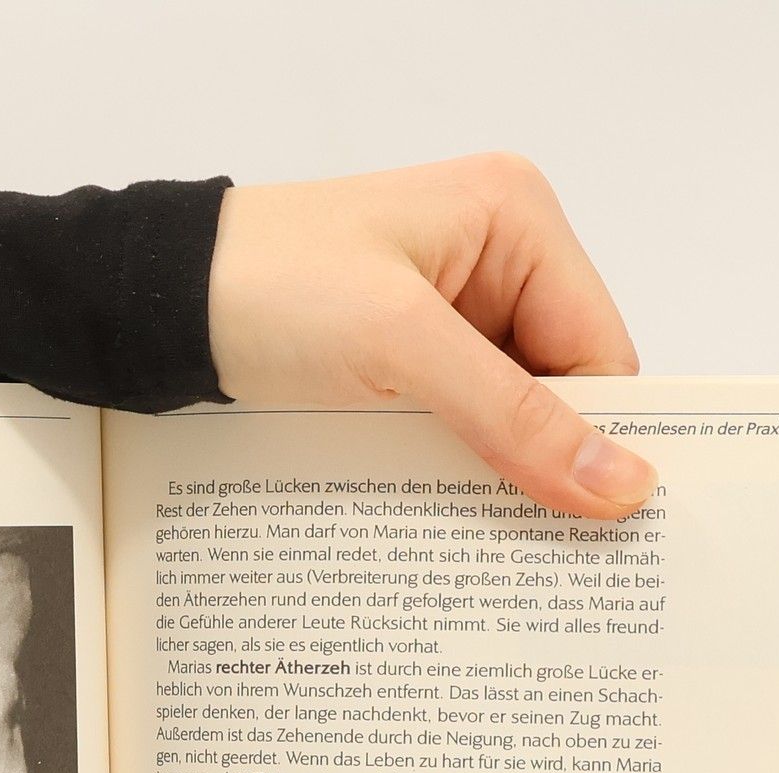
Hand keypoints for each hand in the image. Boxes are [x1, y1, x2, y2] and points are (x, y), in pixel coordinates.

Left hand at [207, 155, 654, 518]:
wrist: (159, 303)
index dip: (598, 439)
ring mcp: (449, 309)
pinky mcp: (404, 355)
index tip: (595, 524)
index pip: (600, 351)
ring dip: (492, 472)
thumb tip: (620, 483)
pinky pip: (456, 423)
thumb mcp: (402, 348)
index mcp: (517, 219)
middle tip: (540, 547)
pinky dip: (450, 467)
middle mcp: (495, 257)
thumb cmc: (267, 286)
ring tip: (479, 535)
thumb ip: (513, 418)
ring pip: (508, 416)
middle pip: (560, 387)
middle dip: (544, 460)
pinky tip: (435, 509)